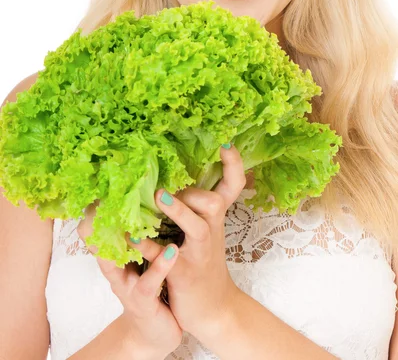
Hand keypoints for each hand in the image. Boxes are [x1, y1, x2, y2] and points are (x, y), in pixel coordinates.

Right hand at [77, 201, 182, 358]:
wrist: (154, 333)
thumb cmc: (149, 289)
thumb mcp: (139, 259)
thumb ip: (138, 233)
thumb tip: (142, 200)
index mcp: (115, 254)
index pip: (98, 226)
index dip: (98, 205)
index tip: (106, 180)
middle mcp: (115, 268)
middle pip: (101, 238)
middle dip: (106, 214)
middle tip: (118, 188)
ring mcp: (126, 285)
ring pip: (123, 257)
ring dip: (134, 234)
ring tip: (154, 208)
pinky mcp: (142, 302)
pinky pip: (149, 282)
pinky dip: (159, 265)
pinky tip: (172, 251)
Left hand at [127, 144, 245, 342]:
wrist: (213, 310)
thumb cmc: (204, 263)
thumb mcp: (205, 231)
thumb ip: (194, 206)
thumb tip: (170, 174)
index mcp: (215, 219)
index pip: (233, 186)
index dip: (234, 165)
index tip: (227, 143)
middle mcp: (211, 232)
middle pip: (216, 201)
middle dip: (195, 187)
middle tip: (171, 179)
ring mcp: (199, 254)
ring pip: (198, 228)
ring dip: (179, 211)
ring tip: (159, 196)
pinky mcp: (183, 274)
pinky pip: (166, 259)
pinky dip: (147, 247)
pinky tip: (129, 237)